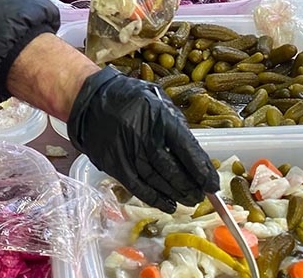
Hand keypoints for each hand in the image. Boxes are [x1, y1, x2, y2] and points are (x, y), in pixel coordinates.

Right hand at [68, 68, 218, 210]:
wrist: (90, 100)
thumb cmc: (129, 98)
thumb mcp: (157, 100)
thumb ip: (176, 125)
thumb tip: (195, 155)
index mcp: (159, 117)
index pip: (187, 149)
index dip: (202, 170)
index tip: (212, 184)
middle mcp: (144, 136)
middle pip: (172, 170)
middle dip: (190, 186)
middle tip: (200, 195)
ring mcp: (127, 152)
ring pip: (157, 181)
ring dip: (175, 194)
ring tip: (188, 200)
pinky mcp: (114, 164)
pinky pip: (137, 187)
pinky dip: (154, 199)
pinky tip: (167, 204)